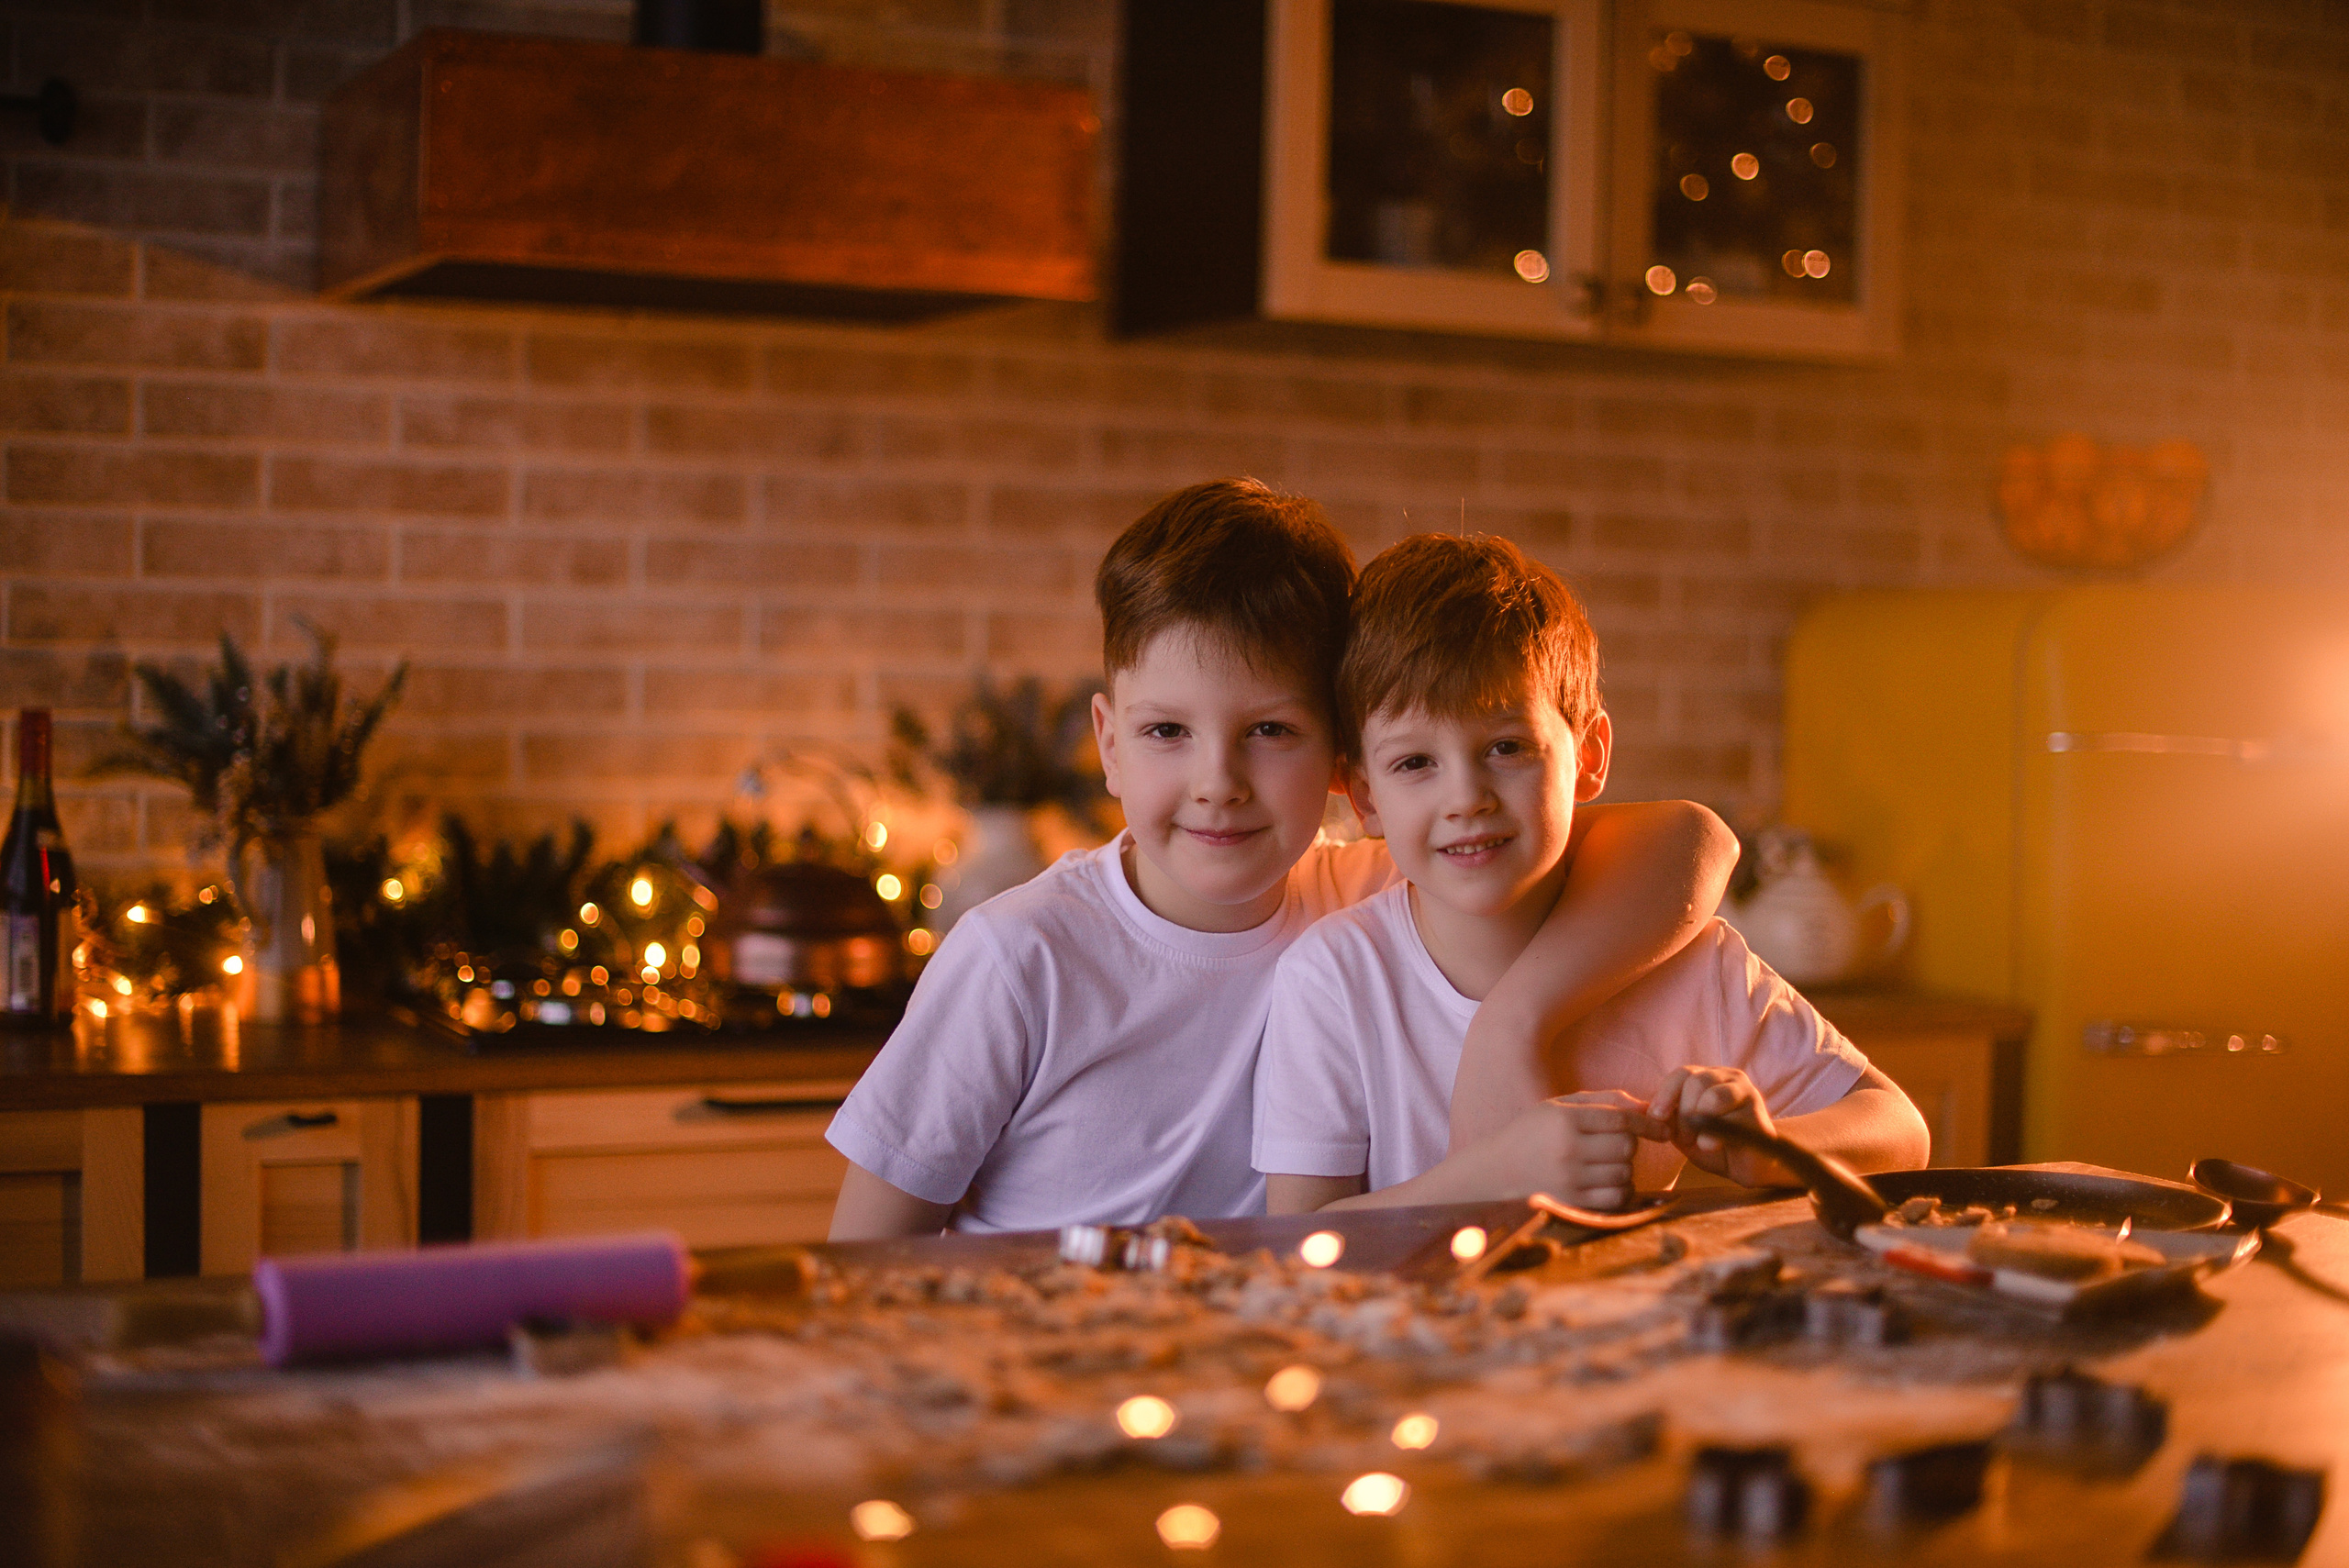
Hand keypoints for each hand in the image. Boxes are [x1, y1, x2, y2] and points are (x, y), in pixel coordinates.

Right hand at [1495, 1089, 1660, 1210]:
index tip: (1662, 1129)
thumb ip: (1604, 1101)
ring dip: (1624, 1167)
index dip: (1647, 1124)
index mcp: (1565, 1120)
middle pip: (1626, 1147)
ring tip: (1606, 1162)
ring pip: (1624, 1172)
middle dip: (1630, 1144)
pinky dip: (1620, 1190)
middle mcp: (1568, 1150)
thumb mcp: (1560, 1106)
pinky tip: (1608, 1181)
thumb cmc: (1533, 1132)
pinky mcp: (1572, 1202)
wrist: (1497, 1170)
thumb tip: (1647, 1106)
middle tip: (1616, 1144)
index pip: (1620, 1119)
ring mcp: (1570, 1179)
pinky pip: (1616, 1197)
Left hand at [1647, 1066, 1782, 1185]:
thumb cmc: (1712, 1145)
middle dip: (1683, 1112)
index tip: (1655, 1117)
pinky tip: (1709, 1145)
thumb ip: (1666, 1116)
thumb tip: (1639, 1111)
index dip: (1665, 1094)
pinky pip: (1730, 1116)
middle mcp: (1728, 1077)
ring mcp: (1745, 1091)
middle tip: (1683, 1137)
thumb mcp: (1682, 1130)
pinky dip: (1713, 1133)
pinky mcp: (1758, 1111)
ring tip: (1698, 1142)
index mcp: (1707, 1077)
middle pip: (1695, 1080)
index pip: (1681, 1074)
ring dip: (1698, 1121)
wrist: (1747, 1167)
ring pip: (1712, 1094)